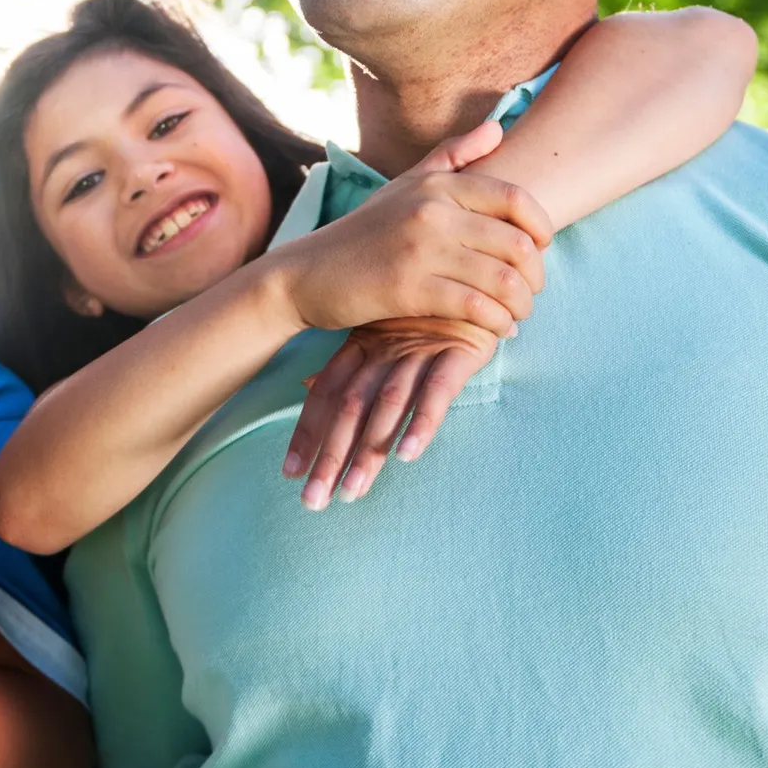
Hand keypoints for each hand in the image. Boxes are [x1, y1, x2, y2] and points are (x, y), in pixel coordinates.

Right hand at [267, 119, 550, 339]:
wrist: (307, 274)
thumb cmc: (364, 232)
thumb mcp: (405, 185)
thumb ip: (453, 155)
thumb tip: (498, 127)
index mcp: (436, 185)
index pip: (514, 199)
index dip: (541, 227)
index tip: (540, 249)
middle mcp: (431, 211)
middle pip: (516, 243)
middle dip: (535, 276)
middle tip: (530, 292)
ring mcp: (420, 250)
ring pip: (502, 279)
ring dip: (521, 304)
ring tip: (517, 314)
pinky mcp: (408, 289)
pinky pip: (474, 307)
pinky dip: (496, 322)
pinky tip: (497, 329)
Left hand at [282, 319, 501, 508]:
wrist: (478, 266)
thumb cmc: (429, 305)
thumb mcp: (384, 329)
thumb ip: (351, 362)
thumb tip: (307, 385)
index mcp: (362, 345)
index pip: (326, 394)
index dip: (306, 433)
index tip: (289, 474)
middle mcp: (385, 349)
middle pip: (349, 408)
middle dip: (329, 457)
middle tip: (313, 502)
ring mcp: (420, 349)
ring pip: (387, 405)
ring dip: (368, 451)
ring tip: (352, 492)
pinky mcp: (459, 350)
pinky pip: (438, 390)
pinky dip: (422, 422)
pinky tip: (407, 454)